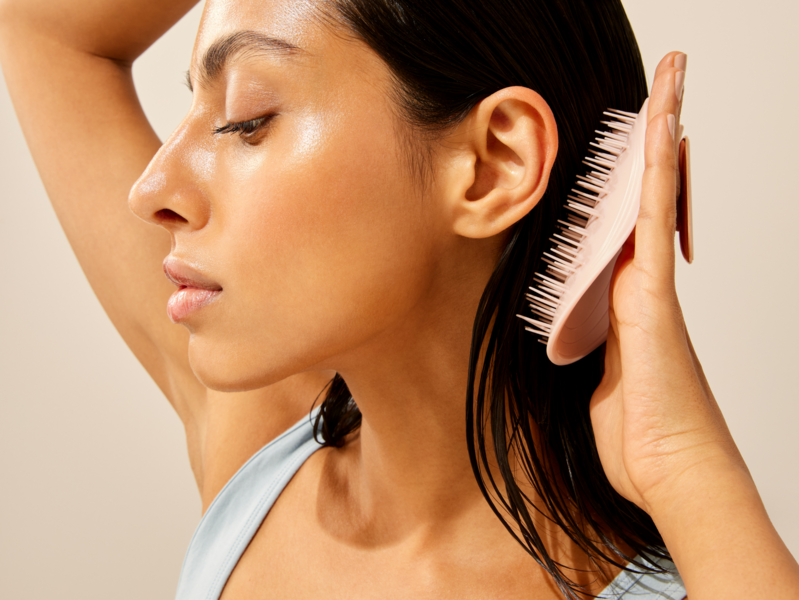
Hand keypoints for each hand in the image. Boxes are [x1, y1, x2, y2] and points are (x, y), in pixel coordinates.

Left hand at [588, 52, 745, 514]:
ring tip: (670, 80)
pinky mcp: (654, 297)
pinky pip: (653, 223)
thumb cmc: (637, 431)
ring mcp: (650, 284)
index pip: (622, 213)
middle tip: (667, 77)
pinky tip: (662, 133)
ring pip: (654, 194)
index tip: (631, 124)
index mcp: (620, 292)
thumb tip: (571, 324)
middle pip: (645, 189)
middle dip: (655, 132)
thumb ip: (586, 338)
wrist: (670, 470)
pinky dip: (658, 177)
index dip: (628, 167)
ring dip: (661, 136)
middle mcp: (639, 278)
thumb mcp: (595, 375)